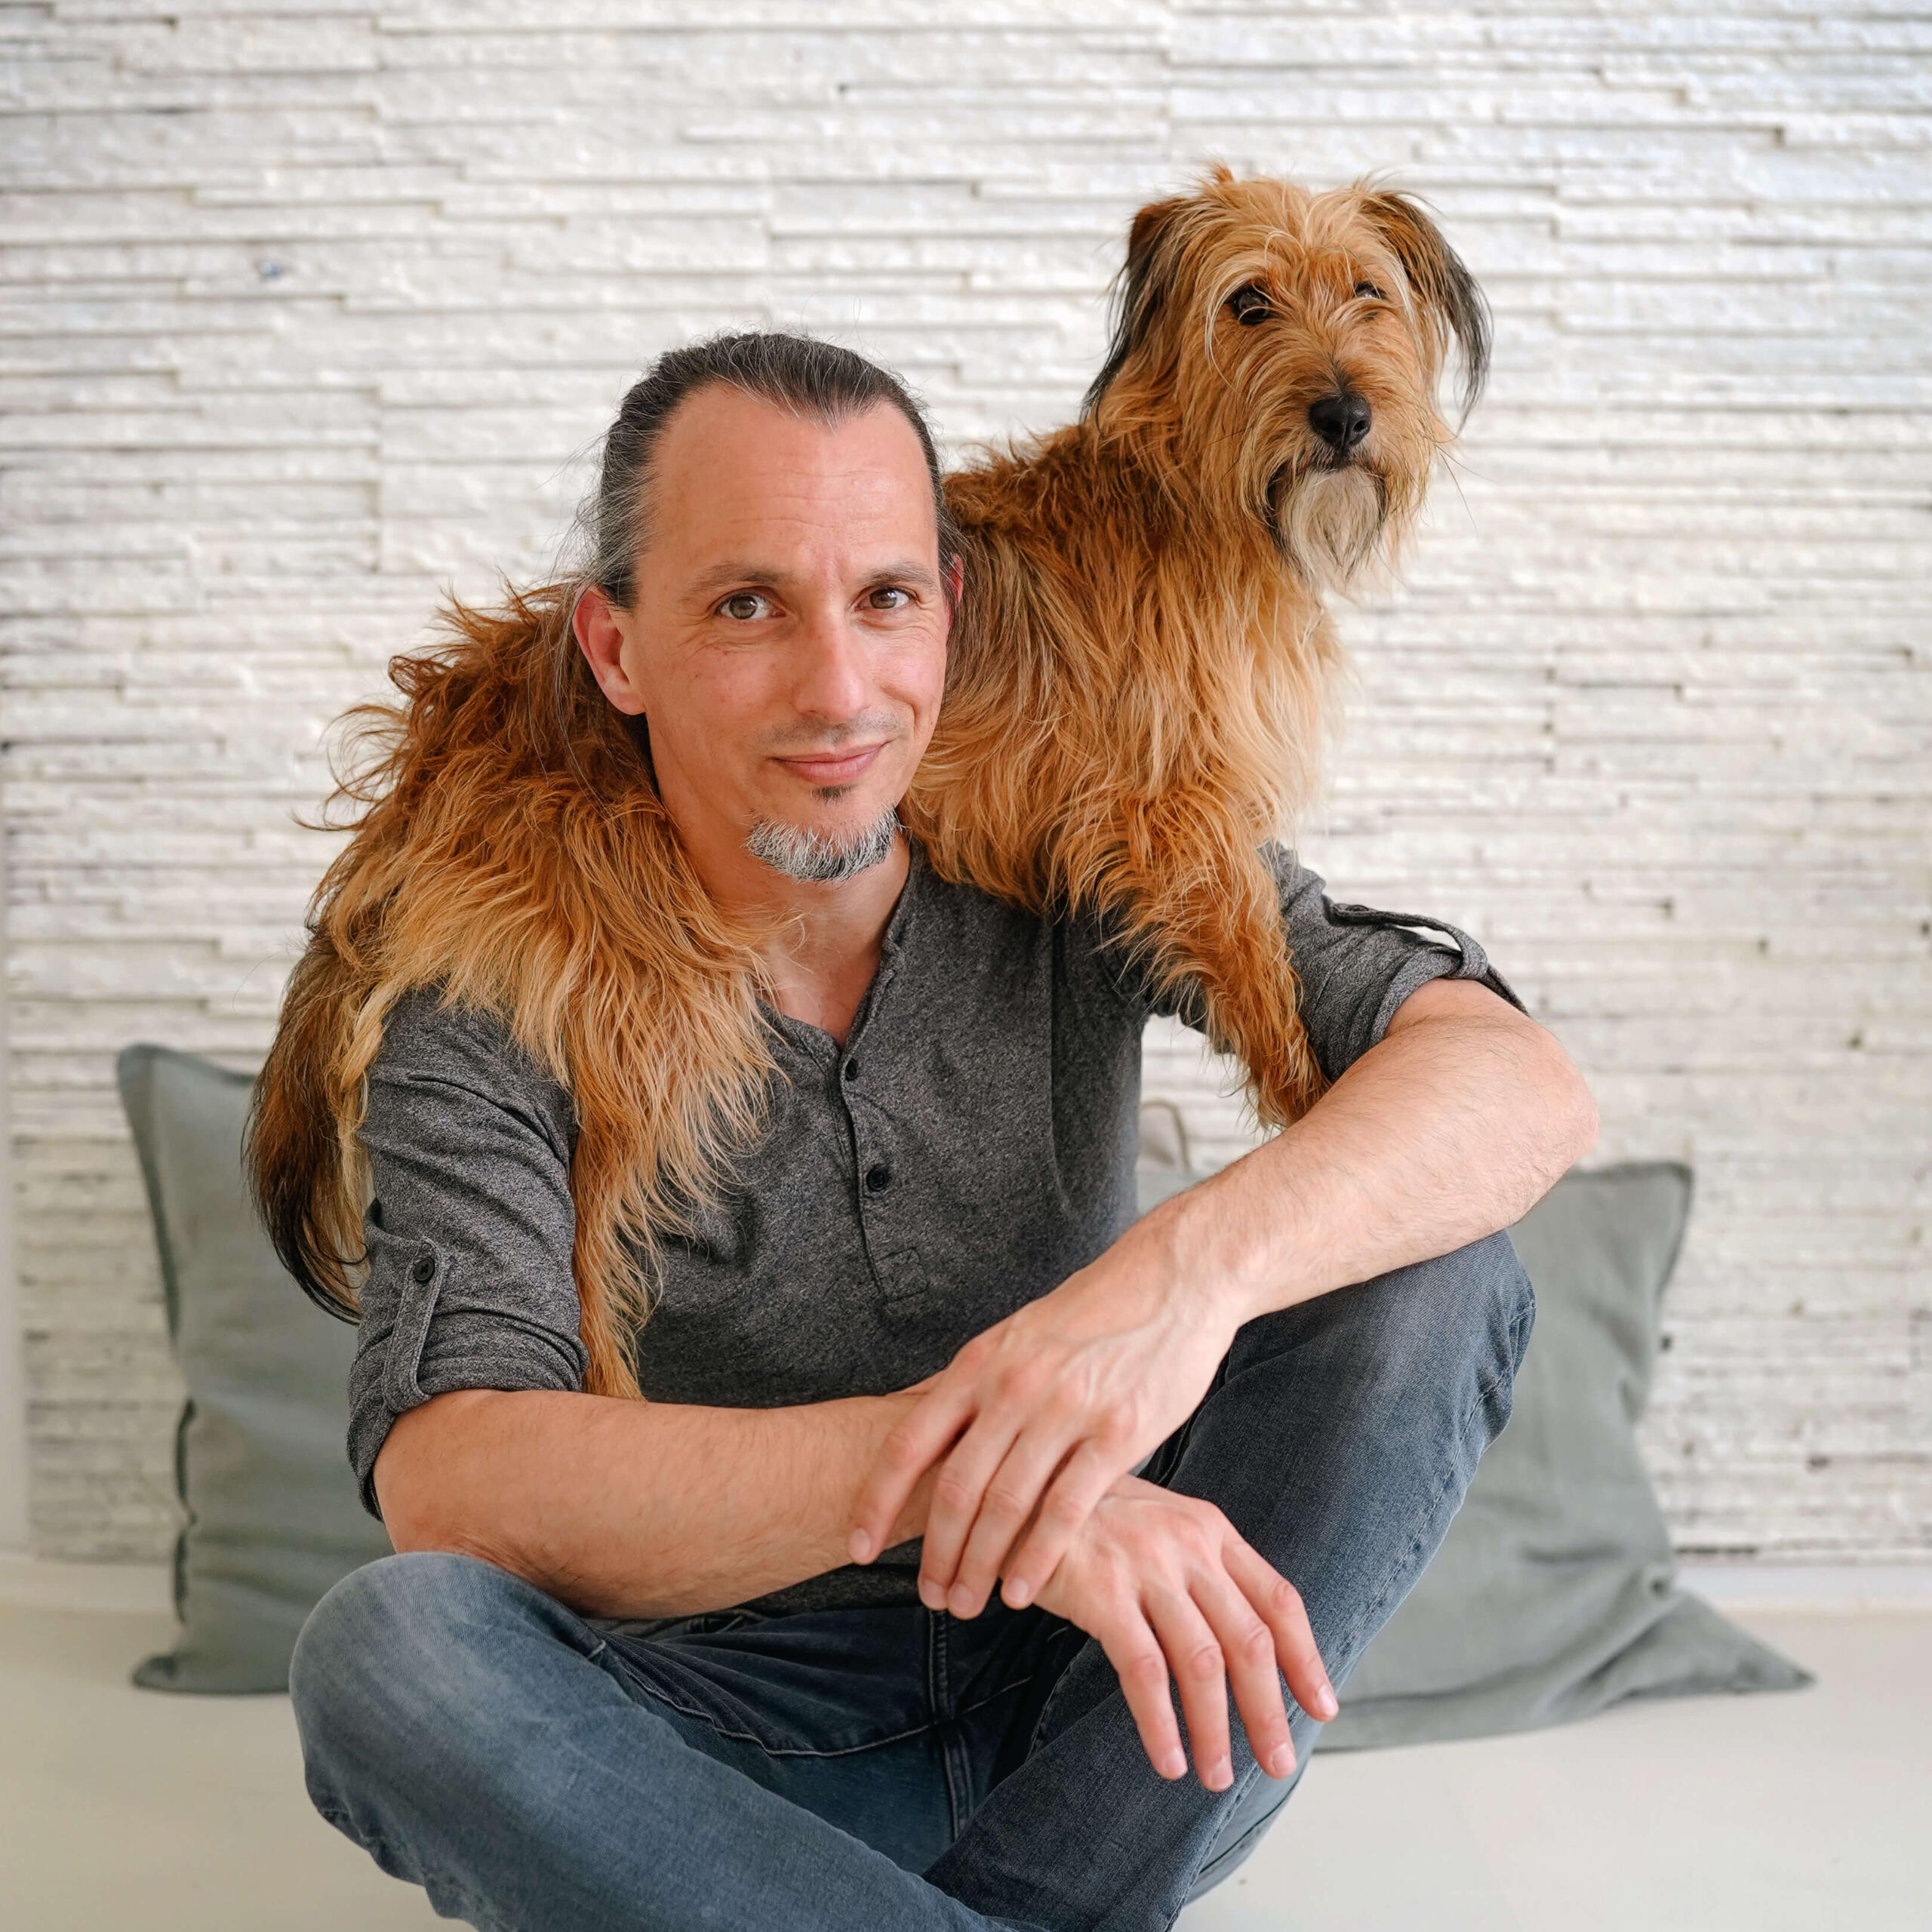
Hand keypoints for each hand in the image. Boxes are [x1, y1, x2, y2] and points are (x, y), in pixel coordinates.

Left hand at [847, 1207, 1237, 1618]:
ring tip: (968, 1603)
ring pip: (1005, 1506)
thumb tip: (932, 1430)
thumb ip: (978, 1385)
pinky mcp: (1117, 1433)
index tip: (860, 1546)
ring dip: (980, 1566)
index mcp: (979, 1363)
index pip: (909, 1443)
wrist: (1170, 1280)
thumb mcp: (1018, 1335)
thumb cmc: (1092, 1313)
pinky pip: (1066, 1509)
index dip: (877, 1501)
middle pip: (954, 1488)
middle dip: (936, 1553)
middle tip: (930, 1597)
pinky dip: (1037, 1558)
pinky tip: (1022, 1591)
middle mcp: (1013, 1386)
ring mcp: (1065, 1409)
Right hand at [1031, 1475, 1336, 1787]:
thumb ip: (1199, 1566)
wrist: (1014, 1487)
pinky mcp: (1102, 1590)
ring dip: (1215, 1729)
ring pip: (1203, 1663)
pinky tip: (1166, 1758)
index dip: (1306, 1658)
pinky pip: (1145, 1672)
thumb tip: (1240, 1637)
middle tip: (1279, 1764)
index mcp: (1210, 1527)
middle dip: (1269, 1710)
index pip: (1278, 1599)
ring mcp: (1146, 1565)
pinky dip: (1160, 1723)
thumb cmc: (1084, 1516)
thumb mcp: (1156, 1523)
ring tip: (1215, 1777)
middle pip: (1250, 1640)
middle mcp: (1187, 1543)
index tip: (1323, 1707)